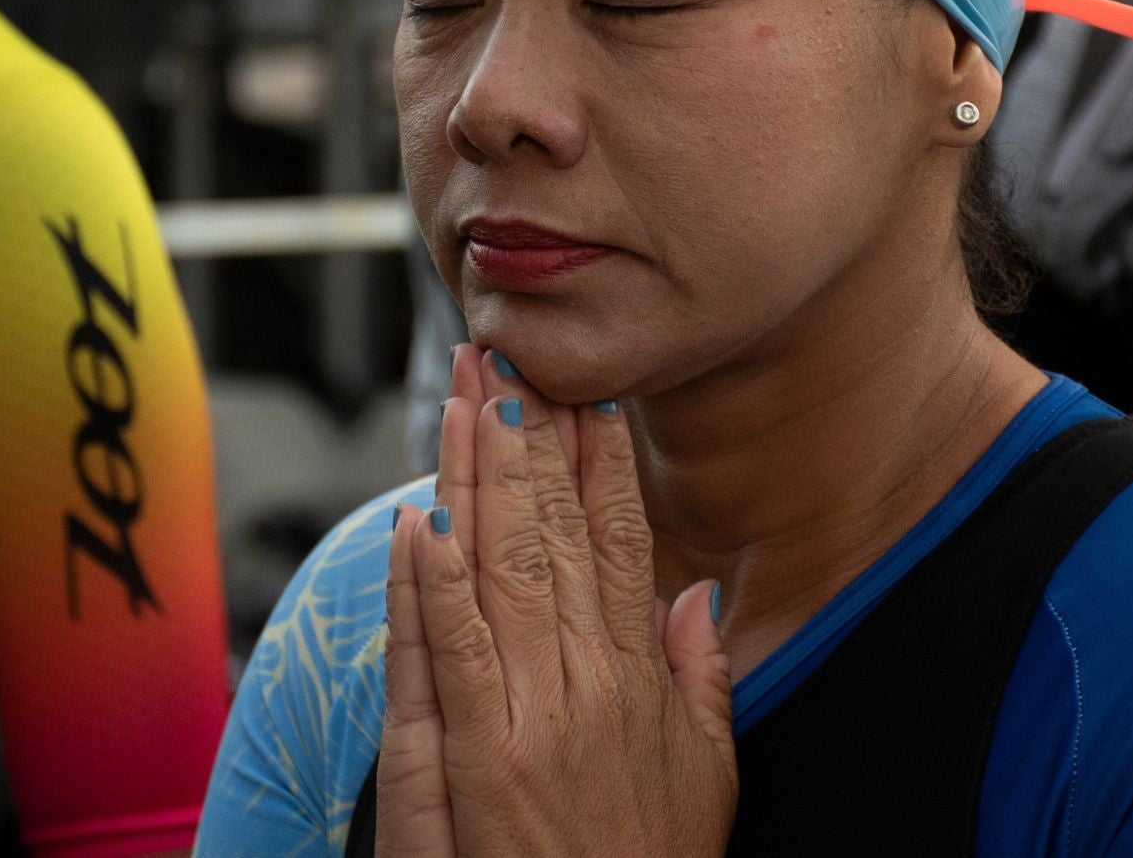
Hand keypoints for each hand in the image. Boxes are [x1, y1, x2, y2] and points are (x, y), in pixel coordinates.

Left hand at [377, 348, 737, 856]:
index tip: (587, 392)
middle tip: (510, 357)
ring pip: (503, 571)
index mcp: (643, 679)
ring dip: (480, 478)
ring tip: (467, 399)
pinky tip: (422, 519)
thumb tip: (694, 598)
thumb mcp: (710, 774)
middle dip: (532, 439)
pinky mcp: (479, 760)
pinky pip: (454, 653)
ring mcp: (535, 718)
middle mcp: (594, 684)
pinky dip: (434, 584)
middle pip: (558, 535)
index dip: (601, 463)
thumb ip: (702, 680)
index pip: (622, 542)